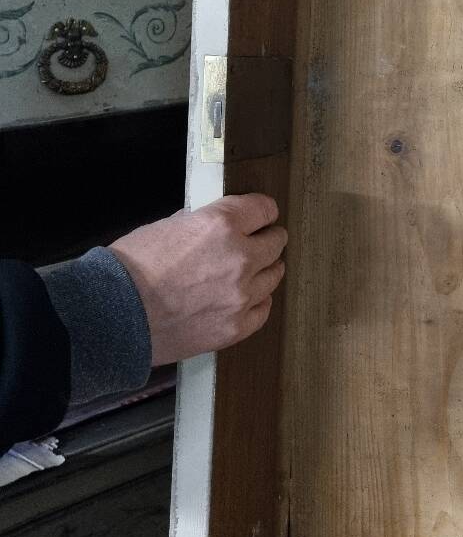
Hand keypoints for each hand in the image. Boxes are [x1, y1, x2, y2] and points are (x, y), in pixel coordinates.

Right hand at [110, 194, 286, 365]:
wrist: (112, 317)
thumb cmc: (129, 270)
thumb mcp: (165, 226)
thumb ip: (200, 224)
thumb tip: (215, 227)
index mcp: (221, 225)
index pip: (264, 209)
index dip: (262, 211)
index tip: (262, 215)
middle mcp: (239, 257)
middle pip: (276, 241)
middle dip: (267, 238)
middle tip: (259, 241)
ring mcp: (241, 295)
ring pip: (274, 275)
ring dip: (264, 269)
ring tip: (251, 271)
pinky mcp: (235, 327)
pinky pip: (263, 309)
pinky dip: (257, 301)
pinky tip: (247, 298)